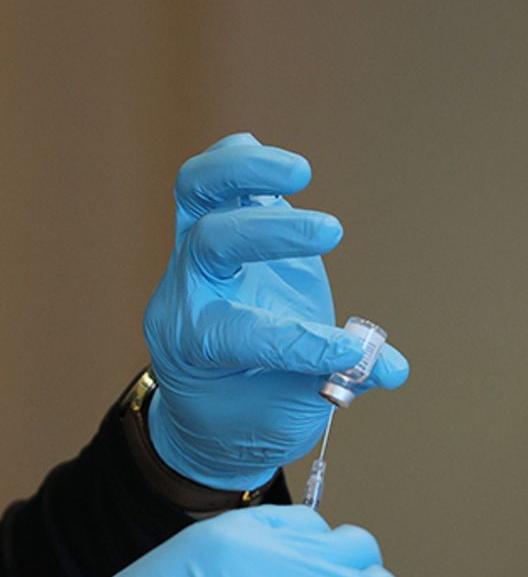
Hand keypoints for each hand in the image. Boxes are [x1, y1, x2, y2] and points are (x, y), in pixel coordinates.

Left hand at [143, 133, 408, 490]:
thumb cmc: (243, 412)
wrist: (210, 397)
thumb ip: (327, 384)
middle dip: (269, 232)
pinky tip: (283, 173)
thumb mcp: (278, 415)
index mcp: (192, 346)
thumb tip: (389, 366)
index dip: (297, 340)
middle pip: (210, 241)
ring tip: (300, 175)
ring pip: (197, 192)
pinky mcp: (222, 227)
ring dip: (245, 172)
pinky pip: (211, 182)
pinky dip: (238, 160)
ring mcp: (200, 255)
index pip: (237, 331)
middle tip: (332, 233)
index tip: (351, 351)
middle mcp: (187, 292)